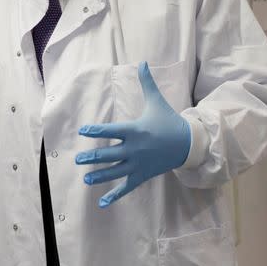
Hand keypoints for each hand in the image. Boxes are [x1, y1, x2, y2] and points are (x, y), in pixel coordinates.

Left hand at [75, 61, 190, 207]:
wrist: (188, 144)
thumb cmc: (168, 121)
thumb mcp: (157, 102)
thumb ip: (147, 83)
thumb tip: (143, 62)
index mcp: (135, 130)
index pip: (111, 130)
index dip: (96, 130)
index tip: (82, 130)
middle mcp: (134, 149)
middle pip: (109, 154)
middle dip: (92, 157)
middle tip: (78, 159)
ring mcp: (138, 164)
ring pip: (115, 172)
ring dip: (99, 176)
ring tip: (85, 178)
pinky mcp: (142, 175)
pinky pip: (126, 187)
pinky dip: (114, 196)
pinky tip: (102, 203)